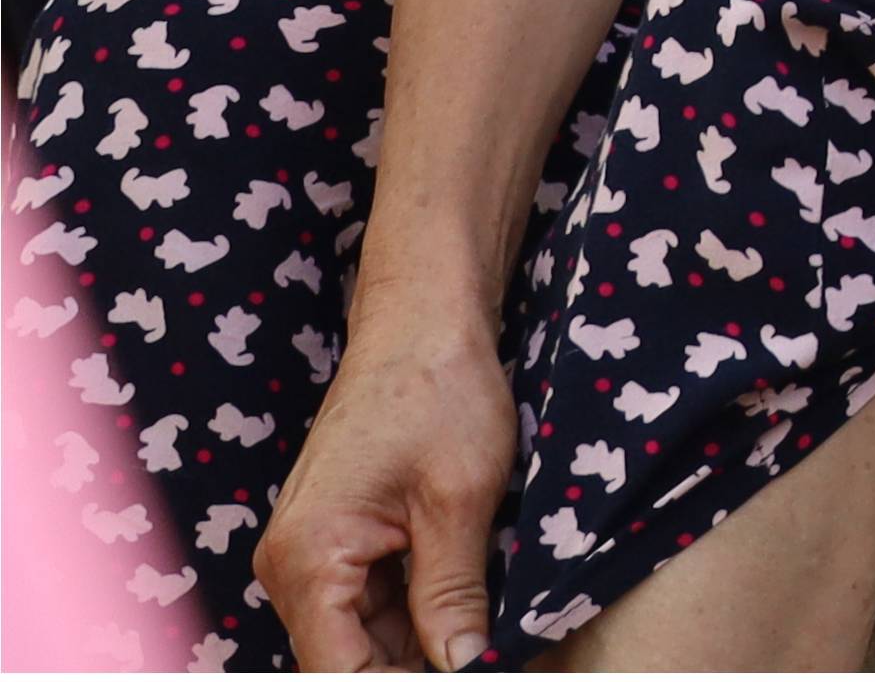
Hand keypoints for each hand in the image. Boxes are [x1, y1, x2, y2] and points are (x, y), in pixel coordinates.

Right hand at [258, 304, 516, 671]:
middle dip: (416, 667)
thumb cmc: (440, 393)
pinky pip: (371, 604)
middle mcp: (292, 568)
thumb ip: (452, 593)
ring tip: (486, 643)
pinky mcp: (337, 543)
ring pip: (363, 637)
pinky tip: (469, 617)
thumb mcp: (460, 499)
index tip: (472, 672)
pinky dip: (417, 614)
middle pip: (349, 660)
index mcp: (308, 560)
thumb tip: (462, 666)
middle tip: (488, 658)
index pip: (342, 672)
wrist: (421, 323)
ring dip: (421, 645)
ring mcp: (311, 556)